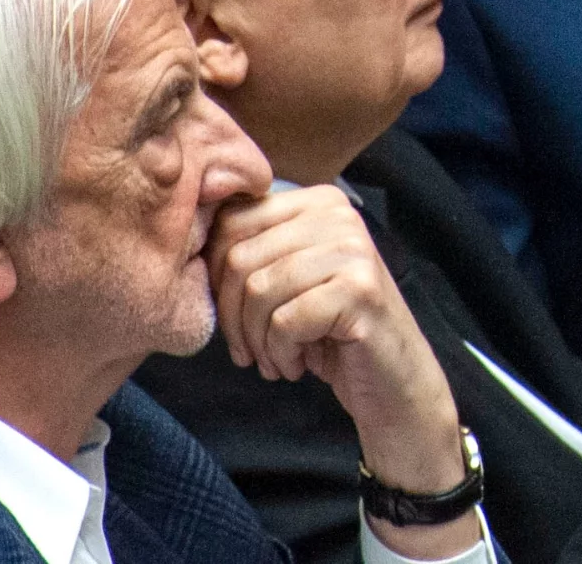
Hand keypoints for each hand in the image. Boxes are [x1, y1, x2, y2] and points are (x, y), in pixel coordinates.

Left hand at [206, 189, 484, 560]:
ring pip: (258, 291)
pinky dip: (281, 354)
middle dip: (231, 317)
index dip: (215, 278)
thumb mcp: (288, 279)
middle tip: (250, 349)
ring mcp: (353, 248)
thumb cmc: (331, 332)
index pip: (230, 221)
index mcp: (318, 201)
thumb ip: (254, 251)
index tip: (234, 316)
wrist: (393, 380)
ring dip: (257, 341)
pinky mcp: (359, 289)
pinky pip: (285, 321)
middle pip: (238, 258)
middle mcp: (338, 214)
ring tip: (276, 358)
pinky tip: (298, 364)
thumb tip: (188, 242)